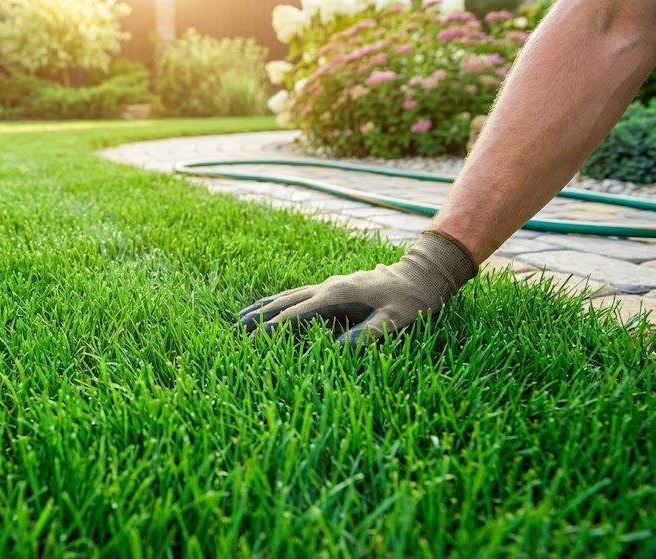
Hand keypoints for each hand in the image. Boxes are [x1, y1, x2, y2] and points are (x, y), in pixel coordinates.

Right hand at [237, 231, 477, 344]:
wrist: (423, 274)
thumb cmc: (413, 301)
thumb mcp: (397, 321)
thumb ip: (368, 335)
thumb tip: (339, 351)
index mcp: (336, 296)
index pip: (295, 316)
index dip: (271, 331)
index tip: (250, 344)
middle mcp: (326, 288)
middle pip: (283, 304)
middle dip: (257, 319)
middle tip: (233, 334)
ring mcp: (328, 285)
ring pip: (287, 297)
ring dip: (262, 308)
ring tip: (239, 320)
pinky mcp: (333, 288)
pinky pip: (298, 295)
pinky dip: (278, 302)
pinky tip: (270, 308)